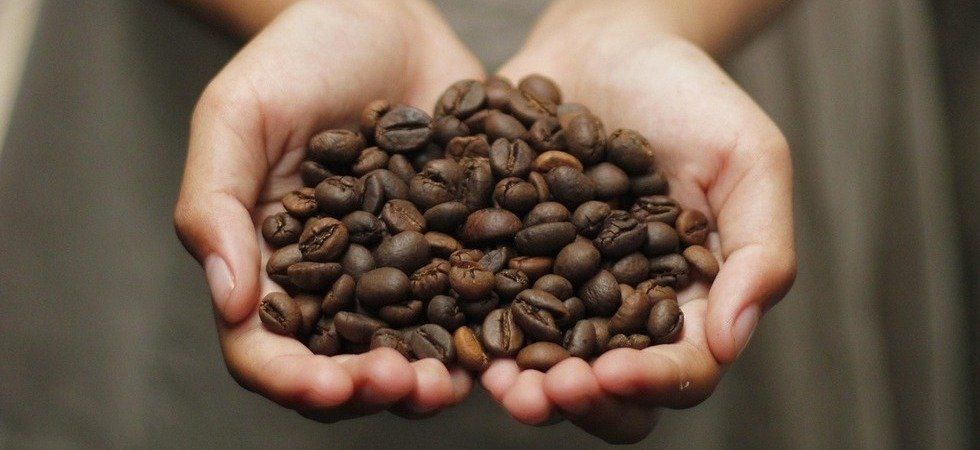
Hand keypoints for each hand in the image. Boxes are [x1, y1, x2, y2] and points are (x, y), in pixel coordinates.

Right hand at [173, 0, 484, 420]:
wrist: (381, 15)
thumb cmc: (296, 57)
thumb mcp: (238, 115)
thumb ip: (215, 201)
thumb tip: (230, 301)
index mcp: (269, 266)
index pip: (266, 349)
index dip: (291, 379)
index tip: (327, 388)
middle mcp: (337, 284)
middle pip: (343, 368)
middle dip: (371, 390)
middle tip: (406, 385)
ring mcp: (402, 272)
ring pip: (413, 351)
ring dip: (433, 379)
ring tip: (456, 380)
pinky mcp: (460, 249)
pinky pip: (475, 304)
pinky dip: (489, 333)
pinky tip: (510, 342)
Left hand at [482, 13, 795, 443]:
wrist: (609, 42)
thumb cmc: (690, 96)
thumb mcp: (748, 159)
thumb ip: (759, 249)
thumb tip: (729, 341)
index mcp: (687, 299)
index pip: (681, 368)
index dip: (652, 382)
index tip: (616, 373)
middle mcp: (620, 308)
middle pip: (606, 387)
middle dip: (578, 400)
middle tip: (545, 393)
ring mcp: (558, 289)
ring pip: (542, 363)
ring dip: (521, 383)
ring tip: (497, 381)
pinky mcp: (505, 260)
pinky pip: (486, 307)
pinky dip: (471, 327)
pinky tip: (451, 328)